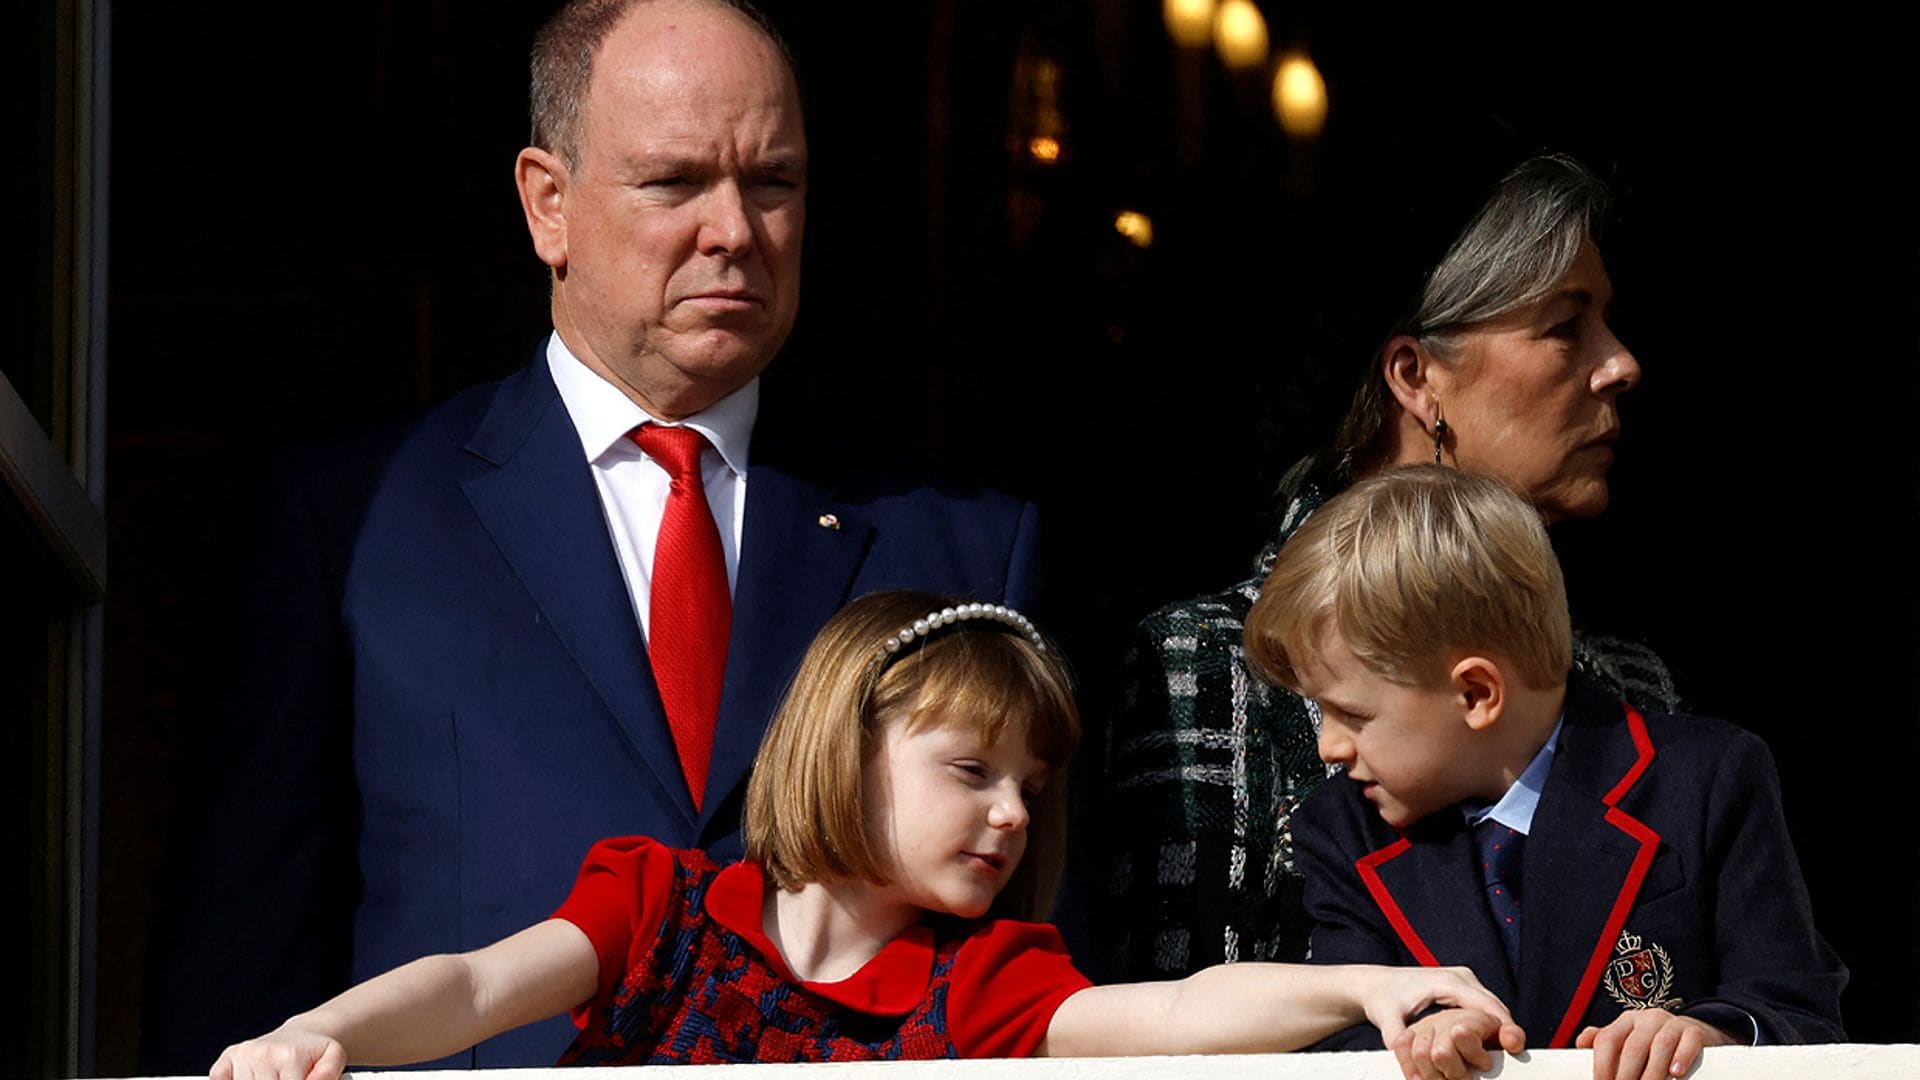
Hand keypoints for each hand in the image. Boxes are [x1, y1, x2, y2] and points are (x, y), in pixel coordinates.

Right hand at [211, 1026, 346, 1079]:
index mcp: (288, 1056)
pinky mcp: (225, 1062)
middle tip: (285, 1076)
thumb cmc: (314, 1052)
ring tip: (276, 1076)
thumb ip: (328, 1073)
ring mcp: (241, 1057)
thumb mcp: (333, 1058)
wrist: (300, 1036)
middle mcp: (261, 1054)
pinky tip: (253, 1078)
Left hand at [1361, 965, 1525, 1055]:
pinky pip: (1484, 1008)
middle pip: (1494, 1005)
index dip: (1503, 1024)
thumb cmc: (1382, 1000)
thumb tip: (1403, 1056)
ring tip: (1511, 1052)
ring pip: (1492, 1007)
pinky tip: (1494, 1045)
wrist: (1376, 984)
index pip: (1485, 1005)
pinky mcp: (1463, 989)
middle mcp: (1460, 977)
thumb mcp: (1387, 1018)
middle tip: (1518, 1052)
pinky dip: (1491, 1024)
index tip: (1514, 1045)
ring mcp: (1464, 981)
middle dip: (1507, 1028)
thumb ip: (1396, 1037)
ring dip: (1501, 1027)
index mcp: (1447, 982)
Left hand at [1576, 1009, 1734, 1079]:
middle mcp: (1647, 1018)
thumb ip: (1605, 1041)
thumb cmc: (1651, 1042)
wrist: (1692, 1032)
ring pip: (1660, 1045)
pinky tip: (1676, 1073)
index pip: (1608, 1039)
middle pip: (1633, 1046)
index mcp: (1626, 1021)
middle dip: (1626, 1074)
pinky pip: (1689, 1041)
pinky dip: (1681, 1057)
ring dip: (1652, 1072)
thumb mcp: (1627, 1038)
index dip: (1601, 1064)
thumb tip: (1579, 1045)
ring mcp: (1672, 1023)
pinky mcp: (1694, 1032)